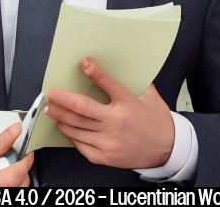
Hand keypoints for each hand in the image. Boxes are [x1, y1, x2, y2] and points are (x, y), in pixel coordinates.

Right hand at [0, 123, 32, 186]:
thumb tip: (11, 133)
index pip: (13, 175)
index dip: (25, 161)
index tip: (28, 151)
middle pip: (19, 185)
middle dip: (22, 169)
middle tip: (15, 158)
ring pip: (18, 192)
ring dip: (17, 179)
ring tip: (3, 170)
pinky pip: (10, 195)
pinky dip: (11, 186)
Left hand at [45, 57, 173, 168]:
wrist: (168, 151)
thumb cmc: (157, 122)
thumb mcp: (151, 98)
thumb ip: (136, 83)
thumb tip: (123, 64)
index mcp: (128, 105)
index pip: (108, 85)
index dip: (95, 73)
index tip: (83, 63)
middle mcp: (116, 123)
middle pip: (81, 109)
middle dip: (62, 100)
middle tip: (51, 94)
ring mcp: (109, 142)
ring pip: (77, 128)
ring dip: (61, 118)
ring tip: (52, 110)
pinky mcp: (106, 156)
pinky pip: (82, 146)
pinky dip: (72, 137)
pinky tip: (66, 129)